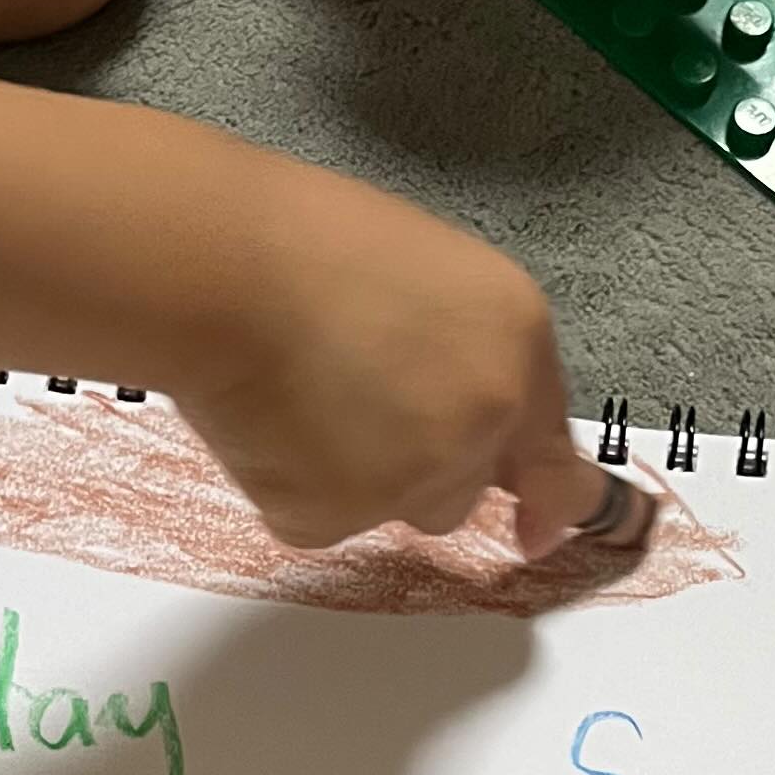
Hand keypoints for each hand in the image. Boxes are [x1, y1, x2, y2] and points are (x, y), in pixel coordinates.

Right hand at [174, 158, 600, 560]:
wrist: (222, 269)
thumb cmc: (304, 242)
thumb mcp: (431, 273)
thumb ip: (473, 355)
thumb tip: (486, 446)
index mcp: (515, 339)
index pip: (552, 449)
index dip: (553, 502)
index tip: (541, 532)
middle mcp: (483, 417)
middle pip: (464, 490)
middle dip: (422, 462)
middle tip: (352, 394)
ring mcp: (414, 476)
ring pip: (398, 508)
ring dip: (363, 476)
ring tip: (304, 392)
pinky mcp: (339, 517)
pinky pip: (323, 522)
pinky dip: (295, 485)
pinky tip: (271, 418)